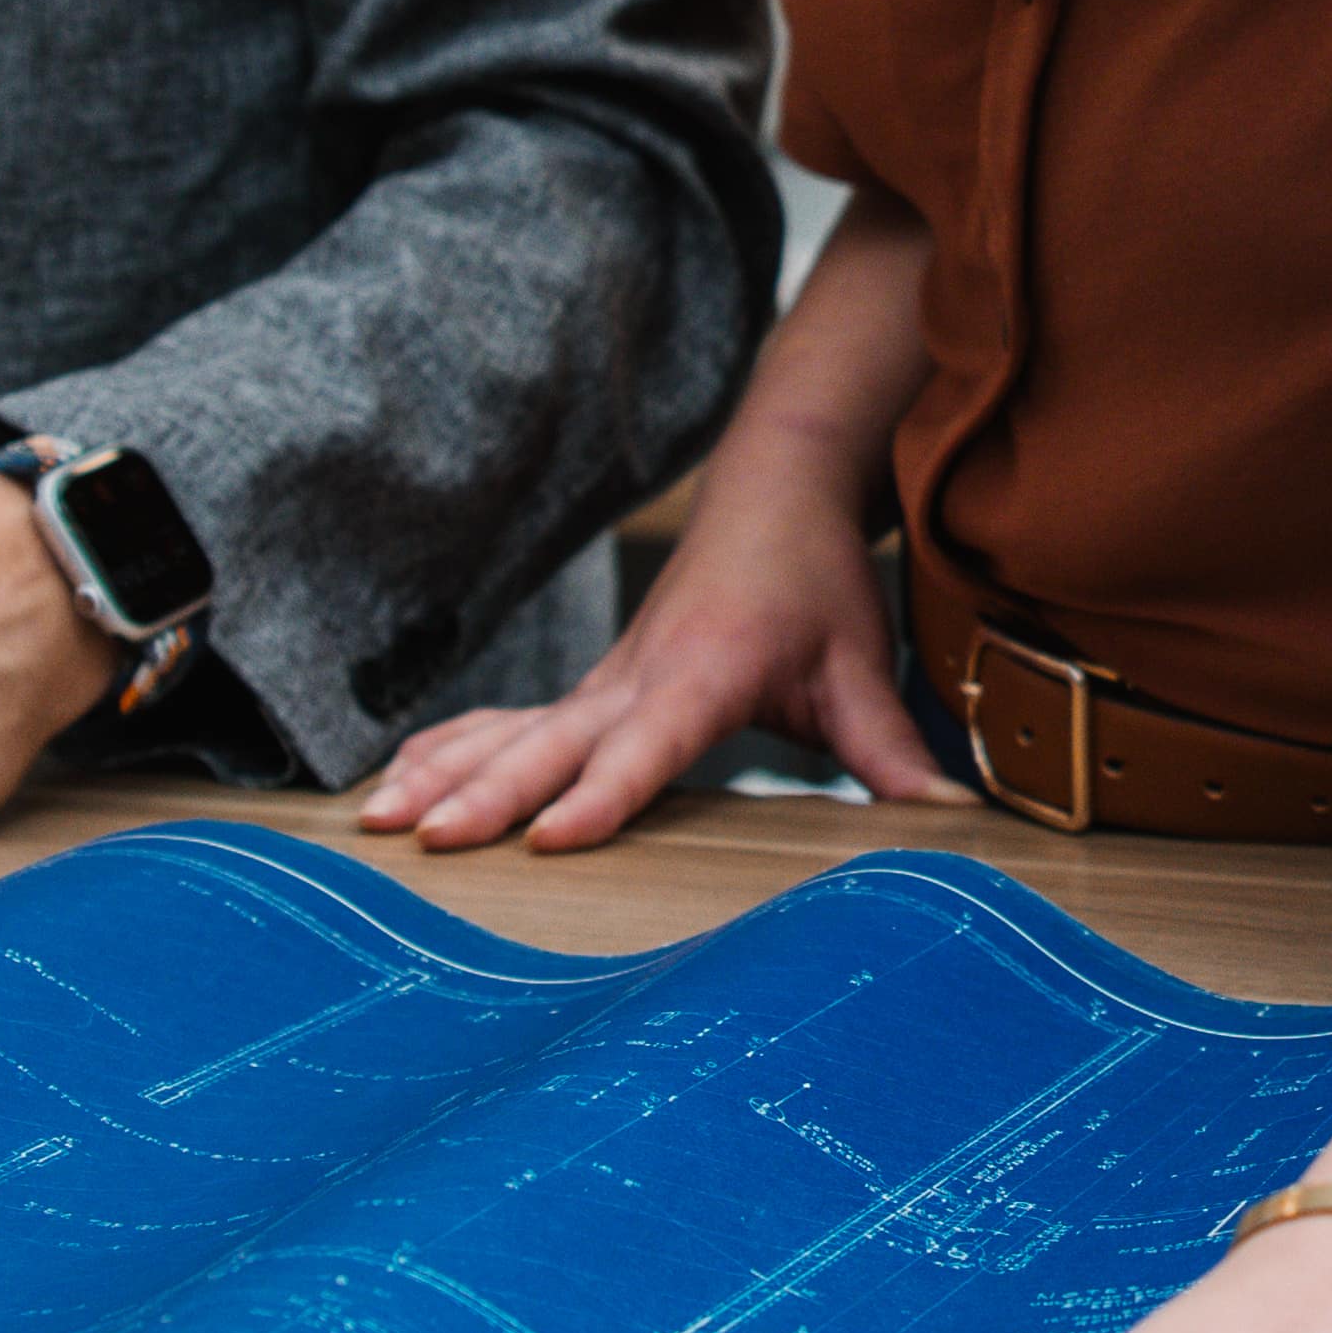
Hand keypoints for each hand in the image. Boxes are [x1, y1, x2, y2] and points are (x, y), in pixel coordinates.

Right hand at [358, 461, 948, 845]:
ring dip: (441, 775)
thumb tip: (955, 822)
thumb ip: (894, 752)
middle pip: (552, 744)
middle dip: (486, 795)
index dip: (602, 792)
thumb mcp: (861, 666)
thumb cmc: (815, 582)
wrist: (772, 490)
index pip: (648, 746)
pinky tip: (391, 784)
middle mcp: (638, 676)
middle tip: (428, 842)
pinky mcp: (588, 689)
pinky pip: (503, 721)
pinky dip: (446, 749)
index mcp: (706, 672)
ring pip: (508, 732)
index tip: (551, 835)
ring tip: (376, 823)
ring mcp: (603, 682)